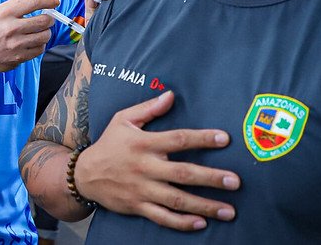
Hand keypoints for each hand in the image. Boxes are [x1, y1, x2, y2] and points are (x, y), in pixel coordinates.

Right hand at [0, 0, 59, 73]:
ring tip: (40, 31)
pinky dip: (40, 44)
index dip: (48, 0)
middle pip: (44, 20)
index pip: (33, 2)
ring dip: (46, 32)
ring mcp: (16, 44)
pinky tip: (34, 42)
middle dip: (50, 18)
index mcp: (6, 13)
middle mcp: (11, 28)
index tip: (55, 1)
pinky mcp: (20, 56)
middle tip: (47, 18)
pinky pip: (40, 49)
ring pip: (45, 35)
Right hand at [74, 91, 239, 230]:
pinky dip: (182, 222)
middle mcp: (145, 167)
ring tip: (229, 210)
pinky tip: (201, 223)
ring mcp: (142, 189)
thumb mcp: (123, 119)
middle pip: (182, 173)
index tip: (224, 139)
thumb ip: (148, 108)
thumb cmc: (109, 144)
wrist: (84, 175)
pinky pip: (163, 217)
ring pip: (177, 199)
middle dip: (211, 177)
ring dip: (205, 205)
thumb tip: (171, 96)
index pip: (178, 139)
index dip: (202, 138)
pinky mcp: (138, 207)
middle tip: (235, 181)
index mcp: (144, 143)